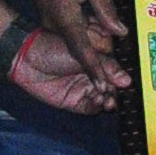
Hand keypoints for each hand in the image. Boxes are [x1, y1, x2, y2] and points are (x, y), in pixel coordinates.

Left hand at [3, 23, 120, 116]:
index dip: (123, 79)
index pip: (116, 71)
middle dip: (117, 93)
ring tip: (108, 101)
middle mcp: (92, 75)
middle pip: (111, 88)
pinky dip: (96, 107)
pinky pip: (90, 107)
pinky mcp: (73, 101)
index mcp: (97, 59)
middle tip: (119, 95)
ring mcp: (83, 88)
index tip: (129, 84)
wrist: (26, 59)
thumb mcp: (85, 53)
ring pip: (103, 99)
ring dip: (108, 101)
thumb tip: (127, 80)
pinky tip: (99, 104)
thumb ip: (106, 68)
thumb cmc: (53, 47)